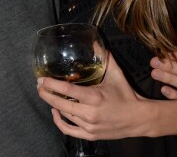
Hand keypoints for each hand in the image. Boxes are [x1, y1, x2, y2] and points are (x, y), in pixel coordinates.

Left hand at [37, 52, 151, 139]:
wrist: (138, 118)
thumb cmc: (126, 94)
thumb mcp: (115, 73)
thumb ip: (104, 57)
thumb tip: (94, 41)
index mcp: (94, 97)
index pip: (67, 91)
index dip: (52, 85)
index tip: (41, 79)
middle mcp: (90, 113)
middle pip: (61, 104)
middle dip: (46, 95)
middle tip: (38, 86)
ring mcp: (89, 126)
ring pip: (64, 116)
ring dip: (53, 105)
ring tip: (47, 94)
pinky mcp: (91, 135)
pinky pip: (69, 130)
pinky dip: (59, 122)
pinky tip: (55, 112)